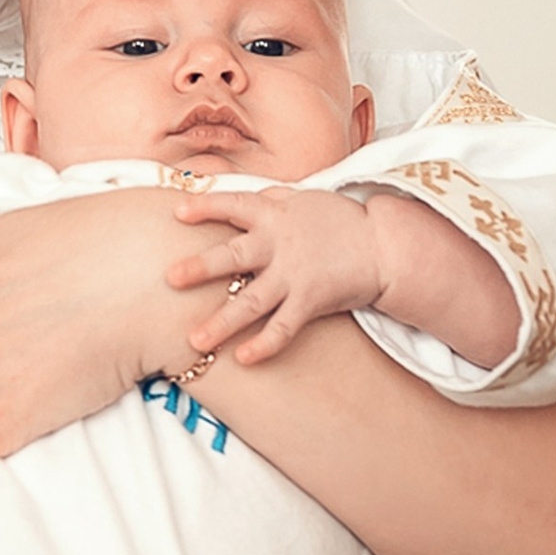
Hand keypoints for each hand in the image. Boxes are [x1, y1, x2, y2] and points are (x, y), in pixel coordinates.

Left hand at [168, 181, 395, 366]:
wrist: (386, 245)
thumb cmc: (342, 221)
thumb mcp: (304, 199)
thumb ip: (271, 201)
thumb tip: (241, 196)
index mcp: (275, 213)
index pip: (234, 204)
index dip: (206, 206)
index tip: (177, 211)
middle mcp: (279, 243)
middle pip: (233, 255)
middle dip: (200, 266)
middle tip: (170, 277)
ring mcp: (294, 274)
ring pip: (251, 301)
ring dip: (222, 322)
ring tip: (194, 341)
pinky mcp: (311, 299)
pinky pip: (284, 327)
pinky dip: (264, 344)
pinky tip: (243, 358)